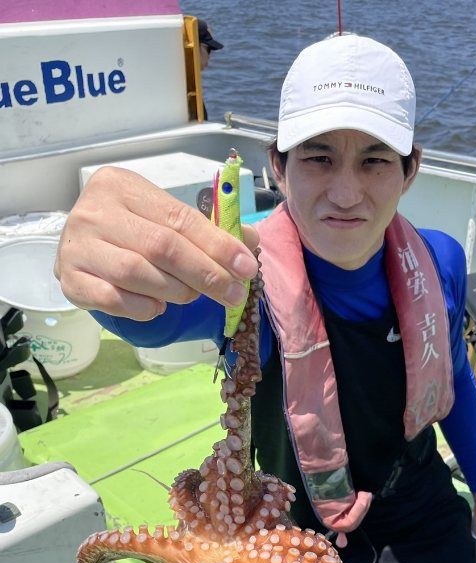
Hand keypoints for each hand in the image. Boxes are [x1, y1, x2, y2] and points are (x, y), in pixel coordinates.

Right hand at [54, 166, 259, 320]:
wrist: (80, 247)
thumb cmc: (131, 230)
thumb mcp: (165, 218)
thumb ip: (206, 229)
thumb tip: (250, 242)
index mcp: (121, 185)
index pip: (180, 218)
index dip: (218, 245)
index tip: (246, 267)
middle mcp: (94, 212)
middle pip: (162, 248)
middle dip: (206, 274)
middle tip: (233, 294)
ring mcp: (77, 246)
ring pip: (137, 274)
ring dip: (175, 291)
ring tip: (190, 296)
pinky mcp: (69, 280)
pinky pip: (114, 300)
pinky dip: (143, 308)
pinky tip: (156, 306)